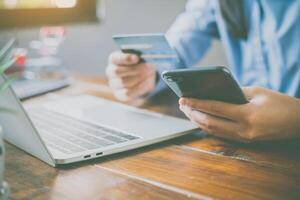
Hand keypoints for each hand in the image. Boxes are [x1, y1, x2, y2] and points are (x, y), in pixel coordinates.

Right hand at [106, 51, 156, 100]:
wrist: (143, 82)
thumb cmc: (141, 66)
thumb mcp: (142, 60)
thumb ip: (142, 60)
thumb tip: (148, 65)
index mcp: (114, 59)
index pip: (115, 58)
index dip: (126, 58)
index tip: (137, 58)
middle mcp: (111, 71)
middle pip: (117, 71)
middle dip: (134, 69)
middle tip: (148, 67)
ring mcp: (114, 84)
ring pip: (122, 82)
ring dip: (138, 78)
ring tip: (150, 74)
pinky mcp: (119, 94)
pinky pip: (127, 93)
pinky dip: (139, 88)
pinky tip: (147, 83)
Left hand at [179, 87, 299, 141]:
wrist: (299, 123)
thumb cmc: (281, 103)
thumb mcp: (259, 92)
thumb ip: (236, 92)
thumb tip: (216, 92)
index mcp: (247, 115)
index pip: (215, 108)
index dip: (197, 103)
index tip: (183, 98)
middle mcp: (243, 130)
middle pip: (210, 123)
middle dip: (193, 113)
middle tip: (182, 105)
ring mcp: (244, 138)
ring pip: (214, 131)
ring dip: (198, 121)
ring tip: (188, 111)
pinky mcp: (246, 140)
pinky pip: (222, 134)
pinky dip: (209, 127)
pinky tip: (202, 120)